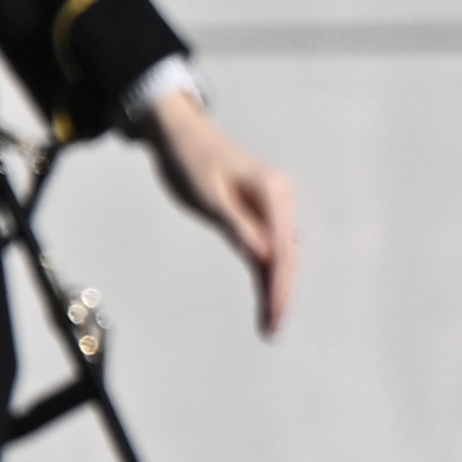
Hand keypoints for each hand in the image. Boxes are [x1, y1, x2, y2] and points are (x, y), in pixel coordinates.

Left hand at [138, 88, 298, 336]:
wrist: (175, 130)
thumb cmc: (188, 158)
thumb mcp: (208, 195)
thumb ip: (237, 225)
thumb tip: (264, 259)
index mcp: (273, 190)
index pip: (281, 248)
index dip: (278, 285)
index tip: (273, 315)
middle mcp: (279, 198)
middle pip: (285, 255)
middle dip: (279, 294)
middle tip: (271, 330)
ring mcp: (271, 206)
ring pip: (278, 255)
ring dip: (274, 288)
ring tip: (268, 324)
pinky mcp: (257, 212)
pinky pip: (265, 247)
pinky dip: (264, 272)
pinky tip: (265, 298)